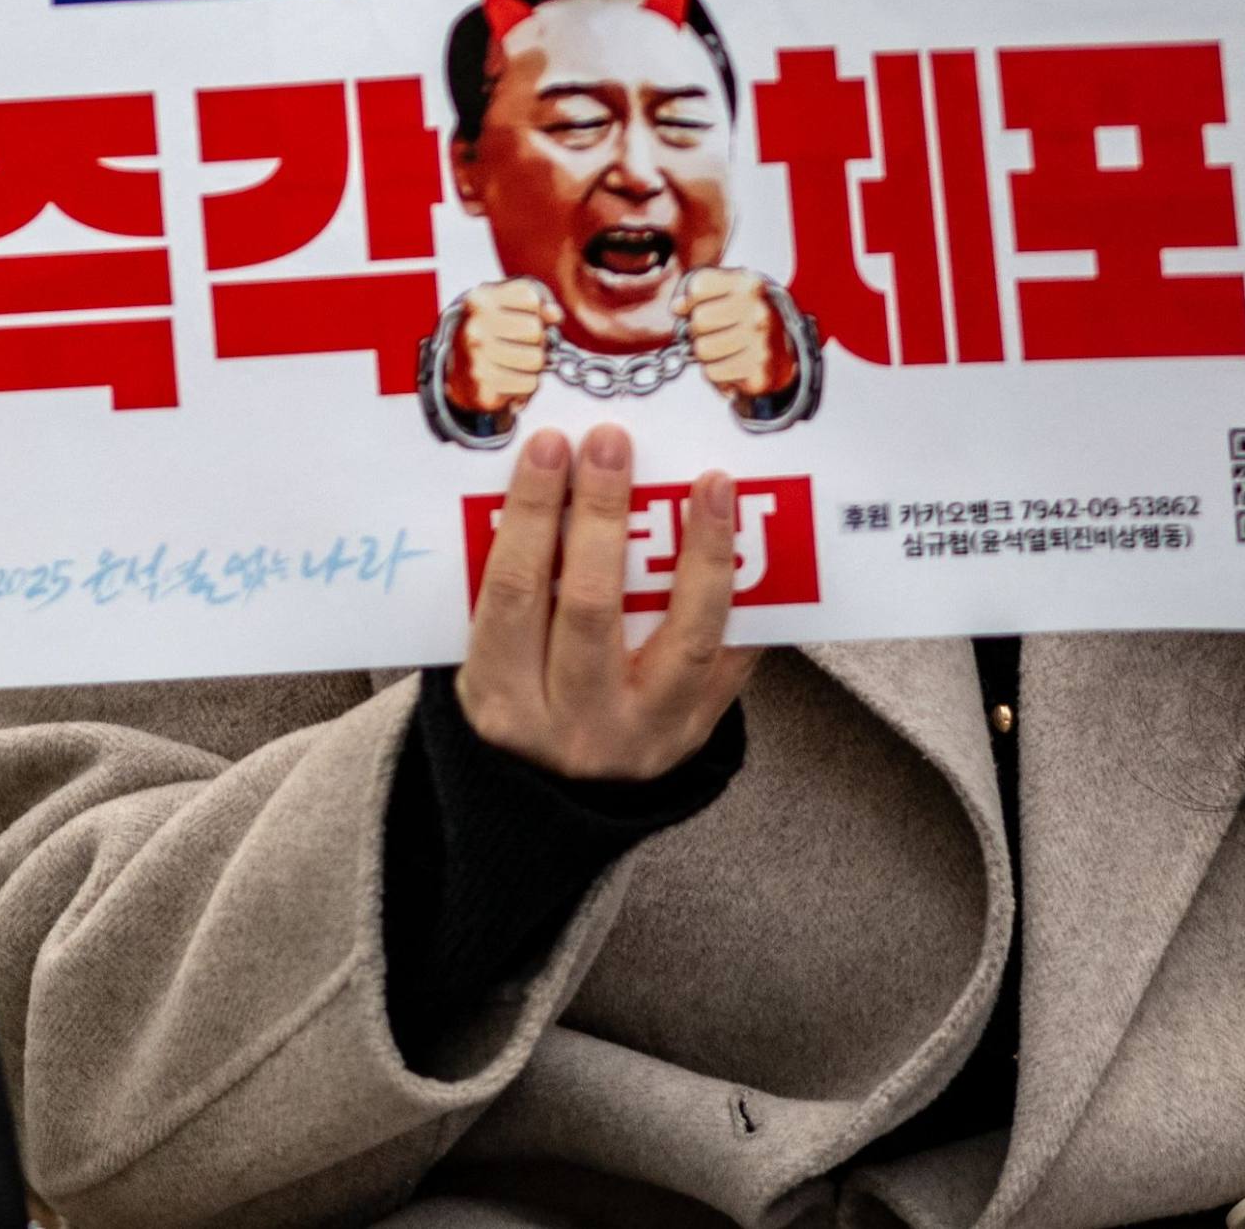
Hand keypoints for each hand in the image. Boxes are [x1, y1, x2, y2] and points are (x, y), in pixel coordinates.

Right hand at [442, 278, 556, 417]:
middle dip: (536, 339)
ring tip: (516, 361)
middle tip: (520, 344)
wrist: (462, 370)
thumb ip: (538, 304)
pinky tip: (511, 378)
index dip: (534, 310)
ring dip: (533, 363)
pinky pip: (530, 384)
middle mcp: (474, 328)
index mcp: (479, 300)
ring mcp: (477, 359)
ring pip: (536, 359)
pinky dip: (526, 383)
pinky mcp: (484, 388)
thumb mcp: (511, 307)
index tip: (520, 317)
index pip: (531, 300)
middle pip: (535, 331)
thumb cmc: (495, 332)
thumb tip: (554, 314)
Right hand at [457, 423, 757, 782]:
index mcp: (502, 698)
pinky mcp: (696, 733)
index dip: (533, 515)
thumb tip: (558, 483)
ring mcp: (643, 733)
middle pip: (591, 607)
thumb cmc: (519, 702)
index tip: (550, 448)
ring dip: (700, 552)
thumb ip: (516, 593)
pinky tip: (755, 546)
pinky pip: (731, 663)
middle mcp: (572, 723)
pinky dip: (745, 602)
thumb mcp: (489, 662)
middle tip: (612, 443)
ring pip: (683, 638)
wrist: (558, 801)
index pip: (515, 593)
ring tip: (710, 484)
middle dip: (603, 515)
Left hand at [676, 269, 797, 404]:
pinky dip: (716, 373)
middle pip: (698, 321)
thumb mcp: (728, 290)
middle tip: (715, 332)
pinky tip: (731, 365)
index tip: (702, 305)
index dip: (691, 300)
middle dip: (698, 330)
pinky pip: (713, 373)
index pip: (697, 288)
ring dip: (706, 354)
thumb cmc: (747, 316)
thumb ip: (699, 291)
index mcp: (750, 285)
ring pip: (702, 350)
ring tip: (723, 349)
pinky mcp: (759, 372)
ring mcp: (761, 343)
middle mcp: (759, 312)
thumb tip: (677, 308)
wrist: (784, 348)